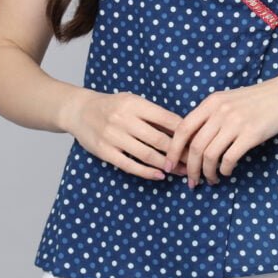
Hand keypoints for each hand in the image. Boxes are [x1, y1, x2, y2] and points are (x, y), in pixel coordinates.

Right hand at [61, 88, 191, 180]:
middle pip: (159, 139)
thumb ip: (154, 114)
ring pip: (147, 154)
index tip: (197, 142)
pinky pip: (130, 165)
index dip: (184, 133)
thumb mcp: (133, 102)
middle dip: (179, 153)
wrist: (80, 111)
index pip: (166, 119)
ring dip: (167, 165)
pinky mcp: (105, 151)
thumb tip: (182, 129)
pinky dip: (147, 172)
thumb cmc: (113, 106)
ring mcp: (113, 136)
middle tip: (194, 161)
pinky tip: (160, 175)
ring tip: (181, 171)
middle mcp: (124, 119)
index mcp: (135, 104)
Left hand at [162, 78, 277, 187]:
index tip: (169, 164)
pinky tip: (226, 172)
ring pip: (210, 155)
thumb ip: (210, 116)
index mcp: (211, 102)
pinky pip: (229, 158)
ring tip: (210, 180)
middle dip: (190, 168)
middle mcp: (220, 111)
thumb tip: (192, 142)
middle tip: (191, 181)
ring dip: (207, 172)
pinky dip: (224, 169)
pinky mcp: (251, 134)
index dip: (173, 149)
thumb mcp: (227, 100)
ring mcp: (236, 122)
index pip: (183, 128)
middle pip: (195, 146)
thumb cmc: (255, 100)